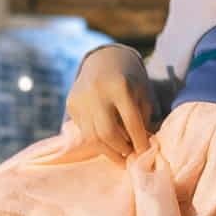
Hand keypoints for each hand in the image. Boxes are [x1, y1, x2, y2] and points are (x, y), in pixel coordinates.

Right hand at [65, 46, 155, 161]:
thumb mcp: (142, 93)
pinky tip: (106, 140)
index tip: (144, 154)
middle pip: (107, 133)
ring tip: (119, 155)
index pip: (131, 121)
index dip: (139, 141)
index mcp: (120, 86)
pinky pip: (83, 130)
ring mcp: (81, 99)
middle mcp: (97, 92)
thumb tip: (140, 148)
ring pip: (92, 137)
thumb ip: (143, 118)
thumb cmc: (129, 79)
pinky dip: (96, 139)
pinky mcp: (71, 104)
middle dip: (120, 149)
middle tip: (130, 156)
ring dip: (107, 150)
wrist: (103, 59)